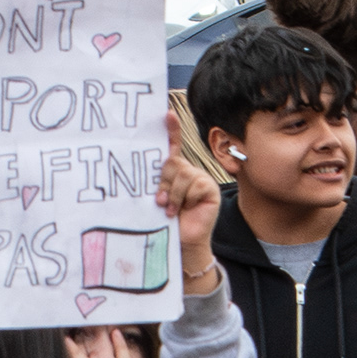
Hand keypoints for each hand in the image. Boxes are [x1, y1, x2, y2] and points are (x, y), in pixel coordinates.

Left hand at [158, 110, 221, 282]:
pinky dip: (184, 198)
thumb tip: (147, 173)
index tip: (167, 114)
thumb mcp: (157, 199)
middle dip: (162, 181)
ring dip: (172, 194)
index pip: (172, 146)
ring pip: (181, 174)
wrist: (181, 243)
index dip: (171, 130)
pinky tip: (183, 209)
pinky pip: (193, 184)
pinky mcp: (209, 188)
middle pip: (171, 162)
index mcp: (173, 171)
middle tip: (159, 200)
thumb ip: (156, 183)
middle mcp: (186, 171)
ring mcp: (200, 178)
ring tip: (169, 210)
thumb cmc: (165, 223)